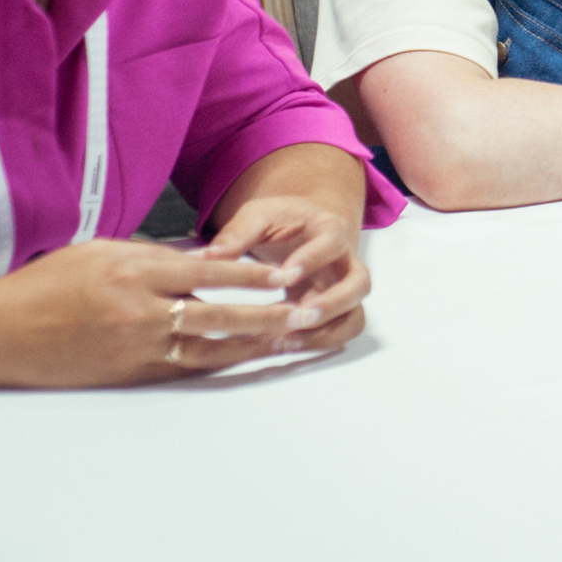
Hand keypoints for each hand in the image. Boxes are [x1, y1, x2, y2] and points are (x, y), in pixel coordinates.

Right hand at [0, 237, 327, 386]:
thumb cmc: (46, 284)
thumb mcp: (100, 250)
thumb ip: (152, 256)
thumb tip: (199, 260)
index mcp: (134, 274)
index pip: (208, 272)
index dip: (251, 275)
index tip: (285, 276)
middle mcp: (140, 313)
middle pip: (218, 316)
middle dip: (266, 317)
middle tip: (305, 315)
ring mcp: (134, 349)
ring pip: (207, 349)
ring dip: (251, 346)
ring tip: (287, 341)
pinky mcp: (127, 375)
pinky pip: (183, 369)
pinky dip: (217, 363)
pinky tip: (243, 360)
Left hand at [200, 191, 370, 349]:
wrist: (303, 229)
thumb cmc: (281, 221)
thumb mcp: (258, 216)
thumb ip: (236, 234)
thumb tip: (201, 258)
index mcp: (329, 230)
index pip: (332, 244)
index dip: (312, 260)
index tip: (284, 276)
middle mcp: (345, 261)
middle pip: (359, 284)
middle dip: (333, 302)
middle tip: (301, 314)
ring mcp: (344, 289)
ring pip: (355, 313)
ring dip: (328, 330)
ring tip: (291, 340)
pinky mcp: (336, 310)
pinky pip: (342, 330)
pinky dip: (323, 341)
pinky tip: (289, 345)